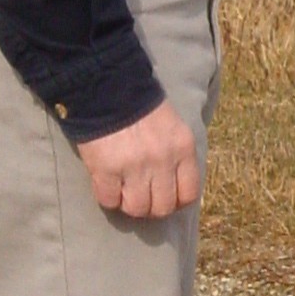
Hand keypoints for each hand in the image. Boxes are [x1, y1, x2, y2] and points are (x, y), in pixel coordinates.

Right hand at [75, 99, 199, 218]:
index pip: (188, 194)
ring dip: (129, 204)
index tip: (164, 197)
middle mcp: (162, 160)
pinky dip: (108, 197)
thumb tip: (174, 186)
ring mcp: (134, 167)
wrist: (107, 86)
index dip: (176, 202)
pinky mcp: (106, 170)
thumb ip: (177, 155)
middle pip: (162, 207)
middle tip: (141, 197)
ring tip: (123, 192)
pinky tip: (107, 184)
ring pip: (137, 209)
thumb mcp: (173, 127)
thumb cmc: (141, 107)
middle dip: (152, 207)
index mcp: (182, 148)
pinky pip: (109, 200)